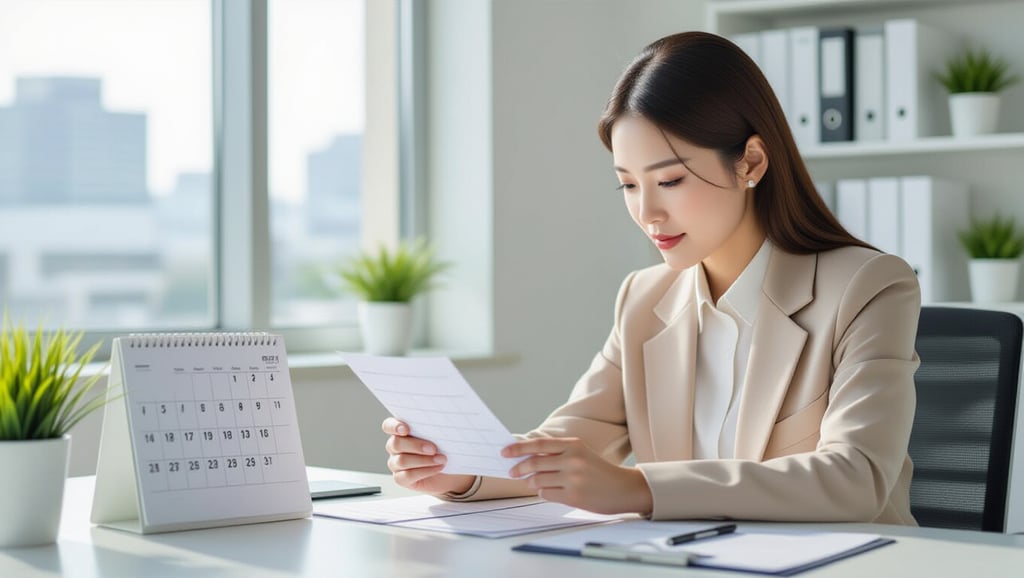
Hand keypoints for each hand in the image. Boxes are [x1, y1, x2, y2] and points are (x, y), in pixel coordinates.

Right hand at [382, 417, 475, 495]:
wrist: (450, 469)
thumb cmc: (443, 448)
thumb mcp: (440, 435)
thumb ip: (435, 428)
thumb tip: (442, 422)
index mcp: (400, 431)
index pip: (388, 426)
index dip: (394, 426)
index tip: (406, 429)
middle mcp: (395, 446)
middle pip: (395, 444)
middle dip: (416, 446)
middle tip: (433, 448)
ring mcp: (396, 463)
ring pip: (402, 461)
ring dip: (424, 460)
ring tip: (441, 459)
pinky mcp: (401, 478)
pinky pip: (407, 476)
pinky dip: (425, 471)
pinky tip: (438, 468)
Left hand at [502, 437, 652, 514]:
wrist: (623, 488)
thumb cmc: (598, 470)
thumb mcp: (580, 453)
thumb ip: (557, 453)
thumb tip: (527, 457)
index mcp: (573, 445)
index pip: (539, 444)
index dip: (518, 448)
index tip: (504, 452)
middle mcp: (572, 460)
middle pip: (534, 463)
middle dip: (519, 468)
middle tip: (512, 472)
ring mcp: (573, 479)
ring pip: (537, 480)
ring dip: (531, 482)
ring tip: (532, 482)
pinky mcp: (573, 496)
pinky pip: (546, 494)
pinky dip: (543, 493)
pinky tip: (549, 491)